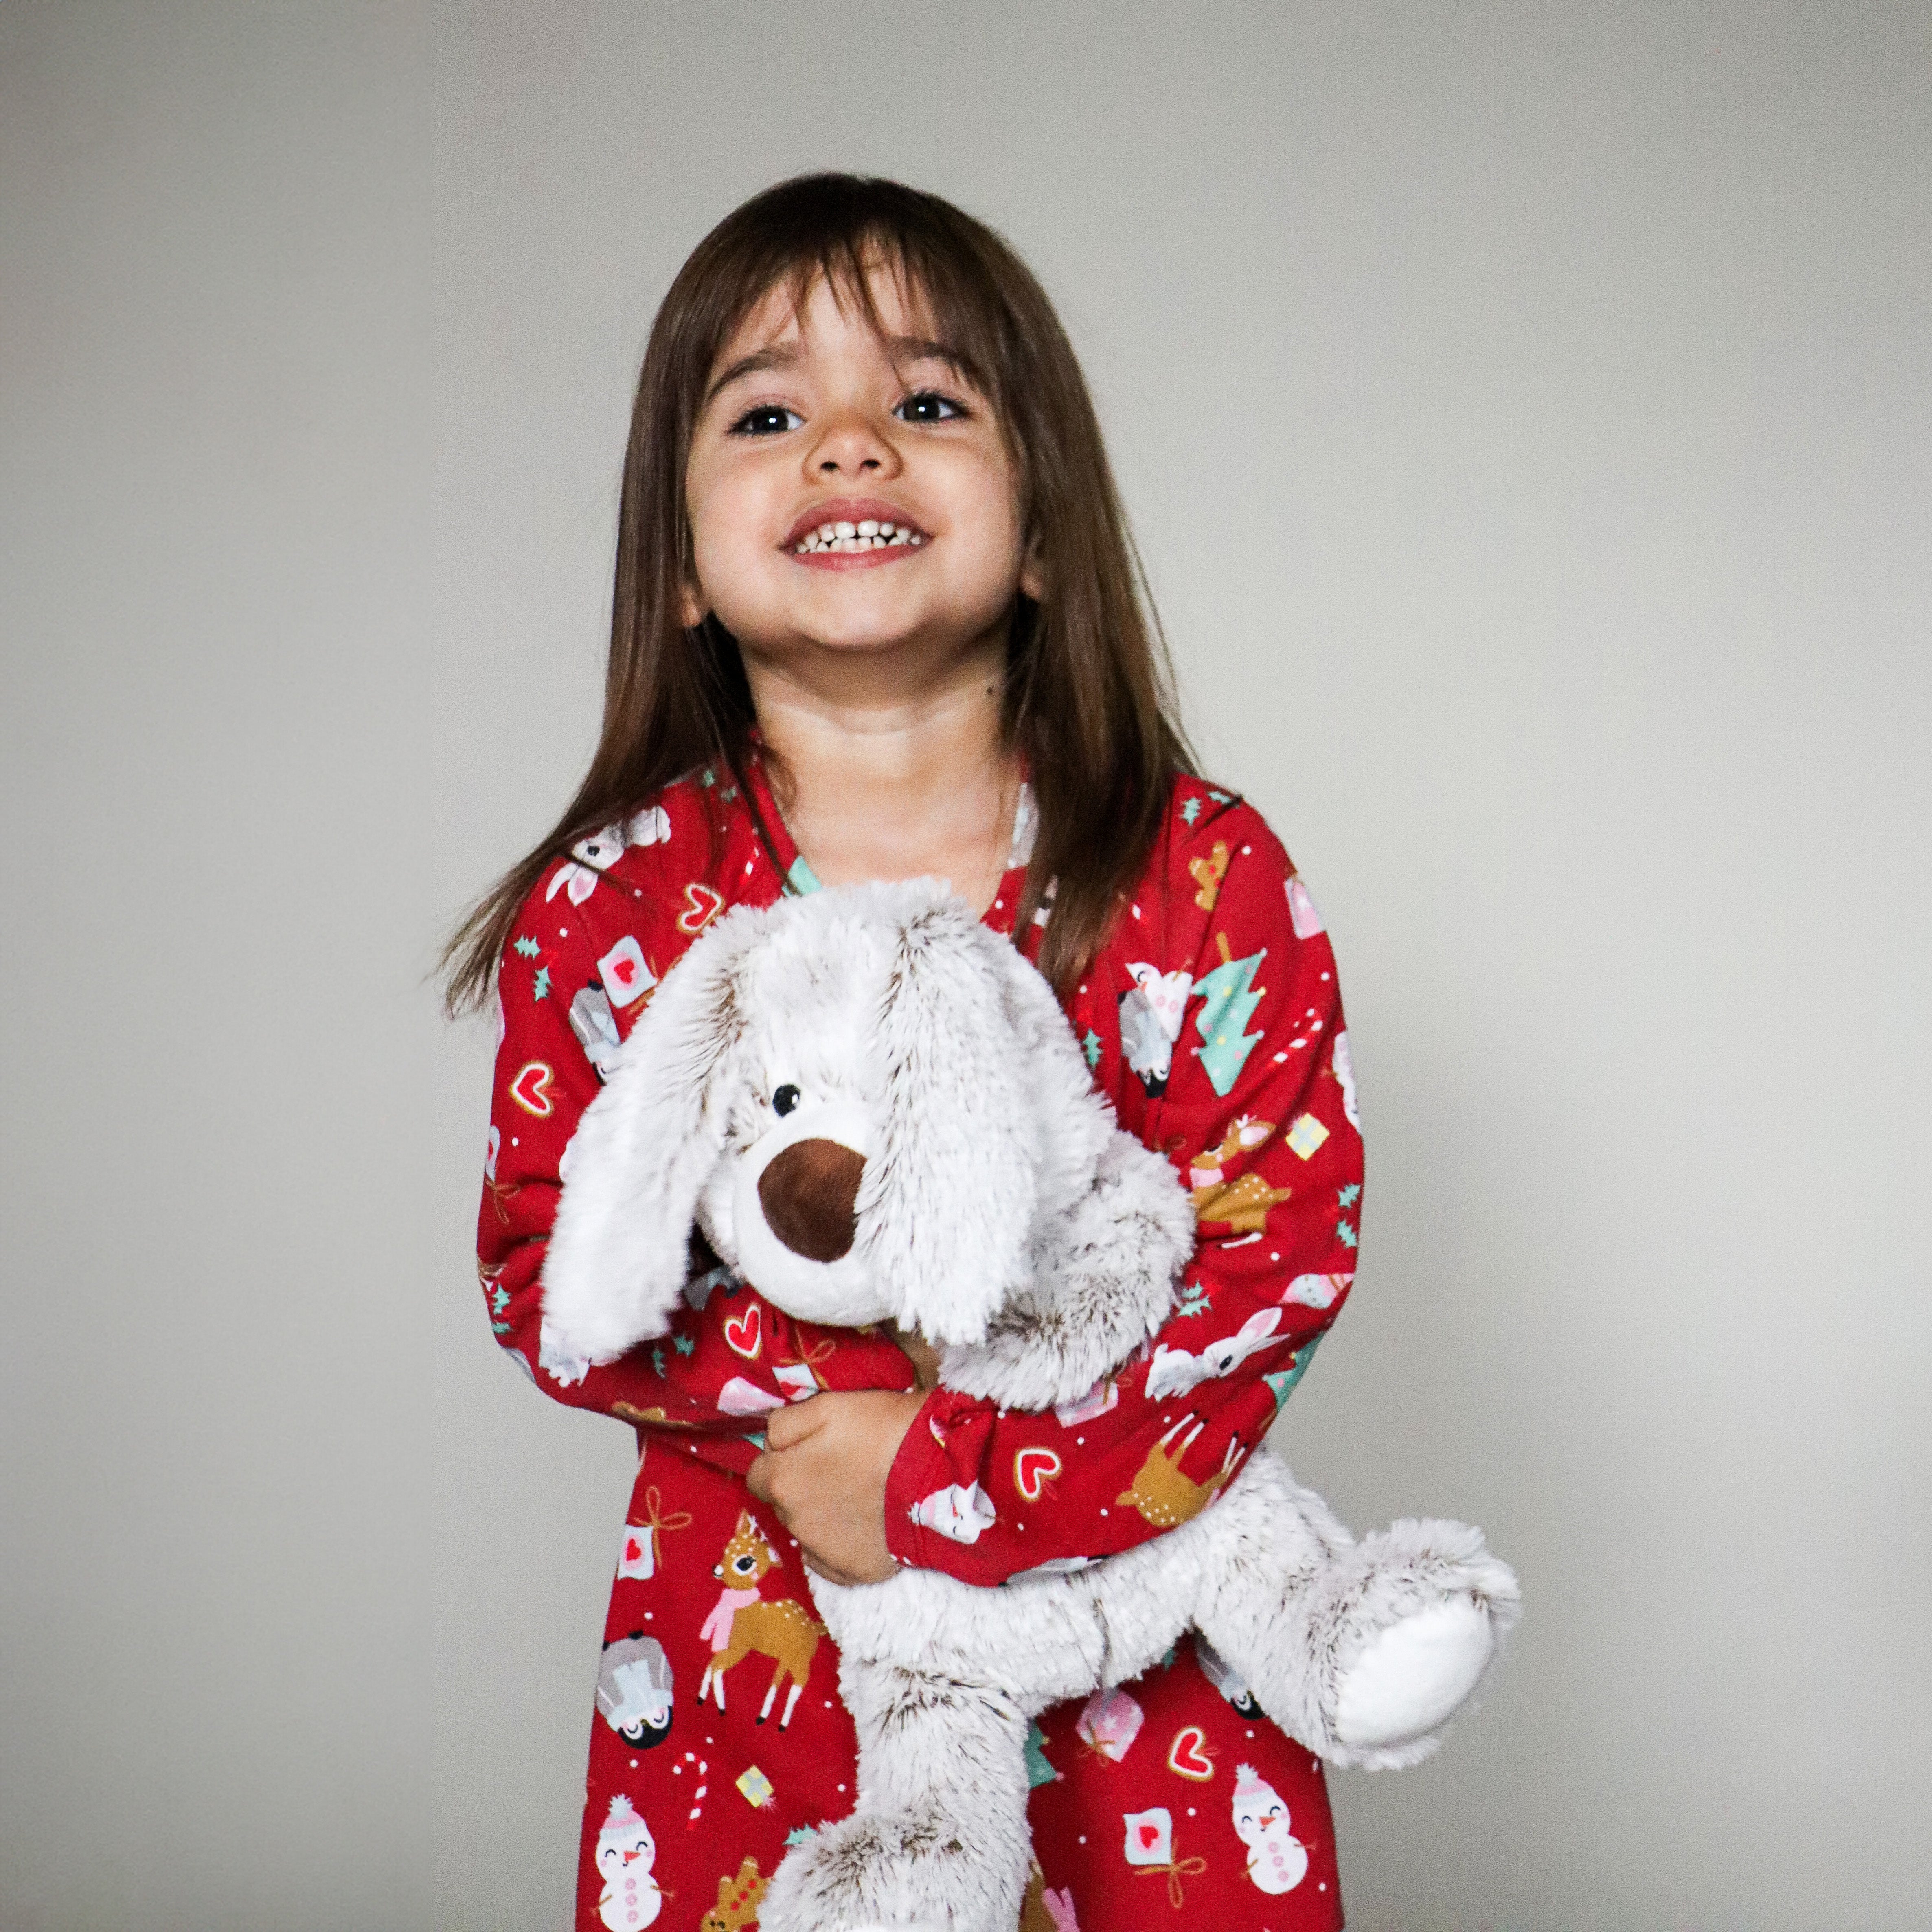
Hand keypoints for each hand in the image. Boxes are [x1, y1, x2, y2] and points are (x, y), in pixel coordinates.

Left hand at [746, 1389, 926, 1585]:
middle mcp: (793, 1523)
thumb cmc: (882, 1430)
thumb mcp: (827, 1406)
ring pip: (807, 1530)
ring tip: (858, 1494)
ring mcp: (822, 1553)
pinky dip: (841, 1542)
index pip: (757, 1474)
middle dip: (801, 1486)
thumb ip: (785, 1424)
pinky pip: (830, 1559)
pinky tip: (867, 1523)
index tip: (807, 1450)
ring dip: (821, 1514)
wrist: (939, 1474)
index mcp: (781, 1481)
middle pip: (783, 1503)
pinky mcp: (852, 1574)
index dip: (779, 1459)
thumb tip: (770, 1441)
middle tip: (838, 1468)